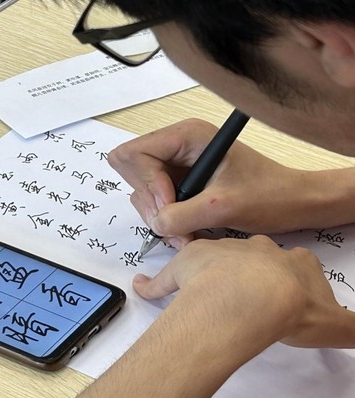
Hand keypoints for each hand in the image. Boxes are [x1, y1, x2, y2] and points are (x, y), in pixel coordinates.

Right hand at [108, 118, 320, 248]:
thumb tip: (154, 225)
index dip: (147, 182)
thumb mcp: (223, 207)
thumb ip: (181, 215)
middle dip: (149, 203)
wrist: (294, 204)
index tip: (169, 205)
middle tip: (174, 225)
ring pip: (141, 191)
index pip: (135, 154)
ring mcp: (176, 164)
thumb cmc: (268, 196)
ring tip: (186, 234)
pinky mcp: (180, 183)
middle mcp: (176, 145)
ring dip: (158, 216)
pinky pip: (155, 203)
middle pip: (132, 172)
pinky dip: (165, 221)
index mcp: (186, 135)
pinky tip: (187, 231)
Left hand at [134, 235, 354, 348]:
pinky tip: (144, 288)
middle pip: (253, 258)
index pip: (295, 265)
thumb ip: (351, 327)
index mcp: (293, 261)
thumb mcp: (335, 324)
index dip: (290, 283)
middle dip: (250, 276)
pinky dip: (155, 283)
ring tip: (205, 298)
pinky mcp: (188, 260)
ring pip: (212, 260)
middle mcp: (256, 249)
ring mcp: (220, 250)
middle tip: (246, 300)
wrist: (255, 297)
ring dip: (209, 276)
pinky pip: (166, 275)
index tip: (287, 299)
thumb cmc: (293, 308)